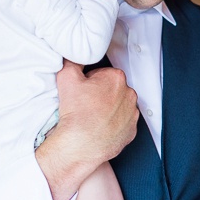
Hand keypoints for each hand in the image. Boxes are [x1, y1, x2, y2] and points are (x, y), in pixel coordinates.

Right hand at [36, 61, 137, 199]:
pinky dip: (114, 124)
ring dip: (109, 109)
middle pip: (114, 89)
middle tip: (87, 104)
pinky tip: (101, 127)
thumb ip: (72, 61)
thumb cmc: (76, 114)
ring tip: (93, 117)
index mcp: (116, 78)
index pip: (104, 74)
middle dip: (102, 94)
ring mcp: (132, 114)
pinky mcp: (132, 131)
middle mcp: (129, 94)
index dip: (91, 82)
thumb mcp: (66, 78)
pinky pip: (123, 123)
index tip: (84, 91)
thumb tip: (74, 54)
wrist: (81, 144)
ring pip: (120, 106)